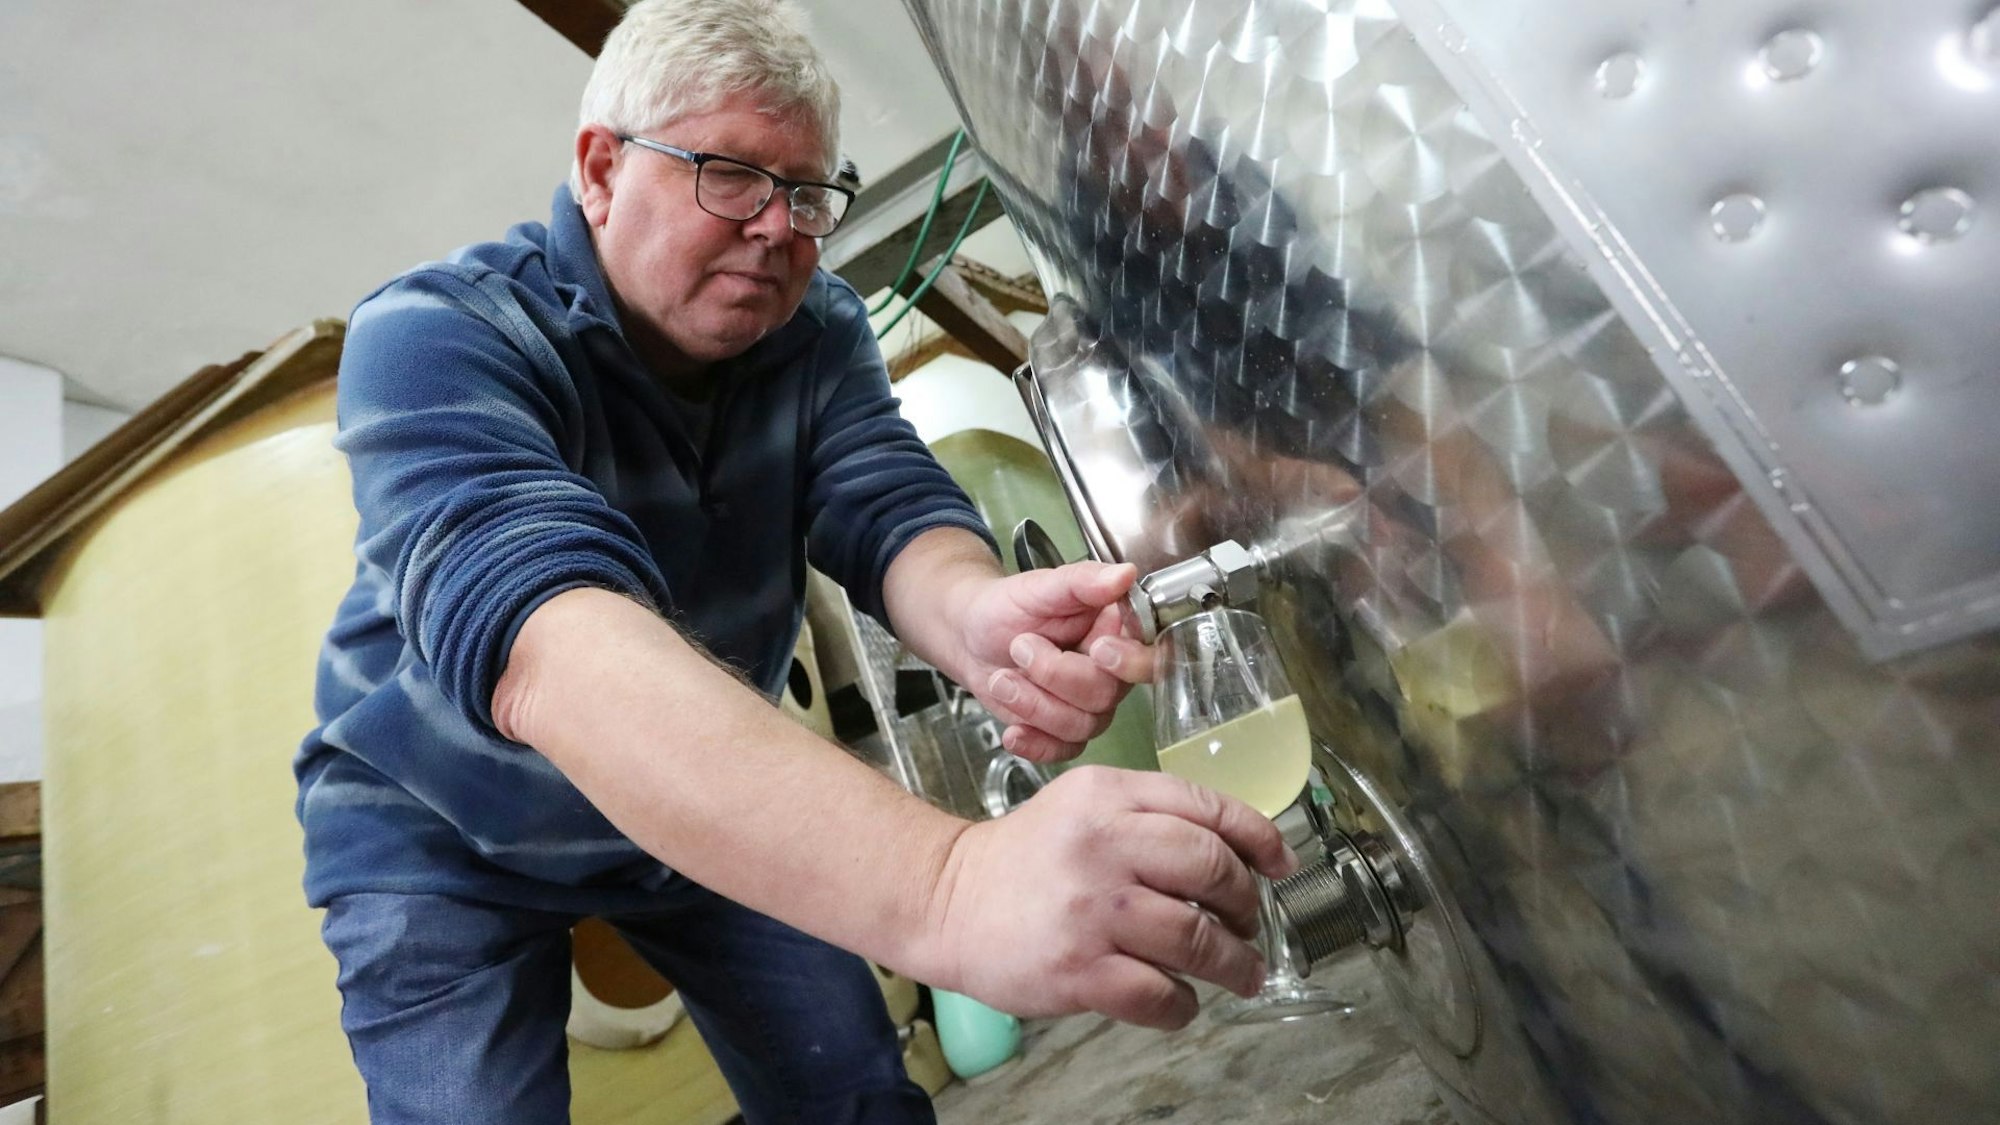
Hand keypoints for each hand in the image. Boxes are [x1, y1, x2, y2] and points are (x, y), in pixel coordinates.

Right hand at [915, 766, 1298, 1028]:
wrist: (949, 901)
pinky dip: (1183, 1003)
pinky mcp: (1078, 971)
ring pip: (1197, 939)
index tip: (1278, 864)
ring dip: (1233, 962)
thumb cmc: (1028, 858)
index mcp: (1108, 797)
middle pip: (1212, 870)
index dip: (1259, 839)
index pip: (1208, 809)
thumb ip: (1153, 813)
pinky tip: (1180, 998)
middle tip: (1247, 922)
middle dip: (1245, 903)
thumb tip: (1241, 851)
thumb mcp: (1085, 805)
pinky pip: (1161, 995)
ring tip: (1239, 970)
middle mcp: (1102, 847)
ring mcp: (1091, 912)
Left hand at [956, 560, 1153, 761]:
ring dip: (1034, 705)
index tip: (1098, 649)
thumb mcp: (1041, 586)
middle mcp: (1110, 672)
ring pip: (1081, 725)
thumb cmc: (1009, 606)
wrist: (970, 635)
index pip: (1147, 656)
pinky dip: (1035, 744)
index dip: (1129, 661)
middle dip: (1054, 675)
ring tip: (1001, 679)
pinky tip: (1013, 732)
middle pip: (1105, 694)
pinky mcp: (1064, 730)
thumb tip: (1125, 574)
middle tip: (1019, 646)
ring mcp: (1089, 705)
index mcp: (1116, 632)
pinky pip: (1062, 750)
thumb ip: (1083, 581)